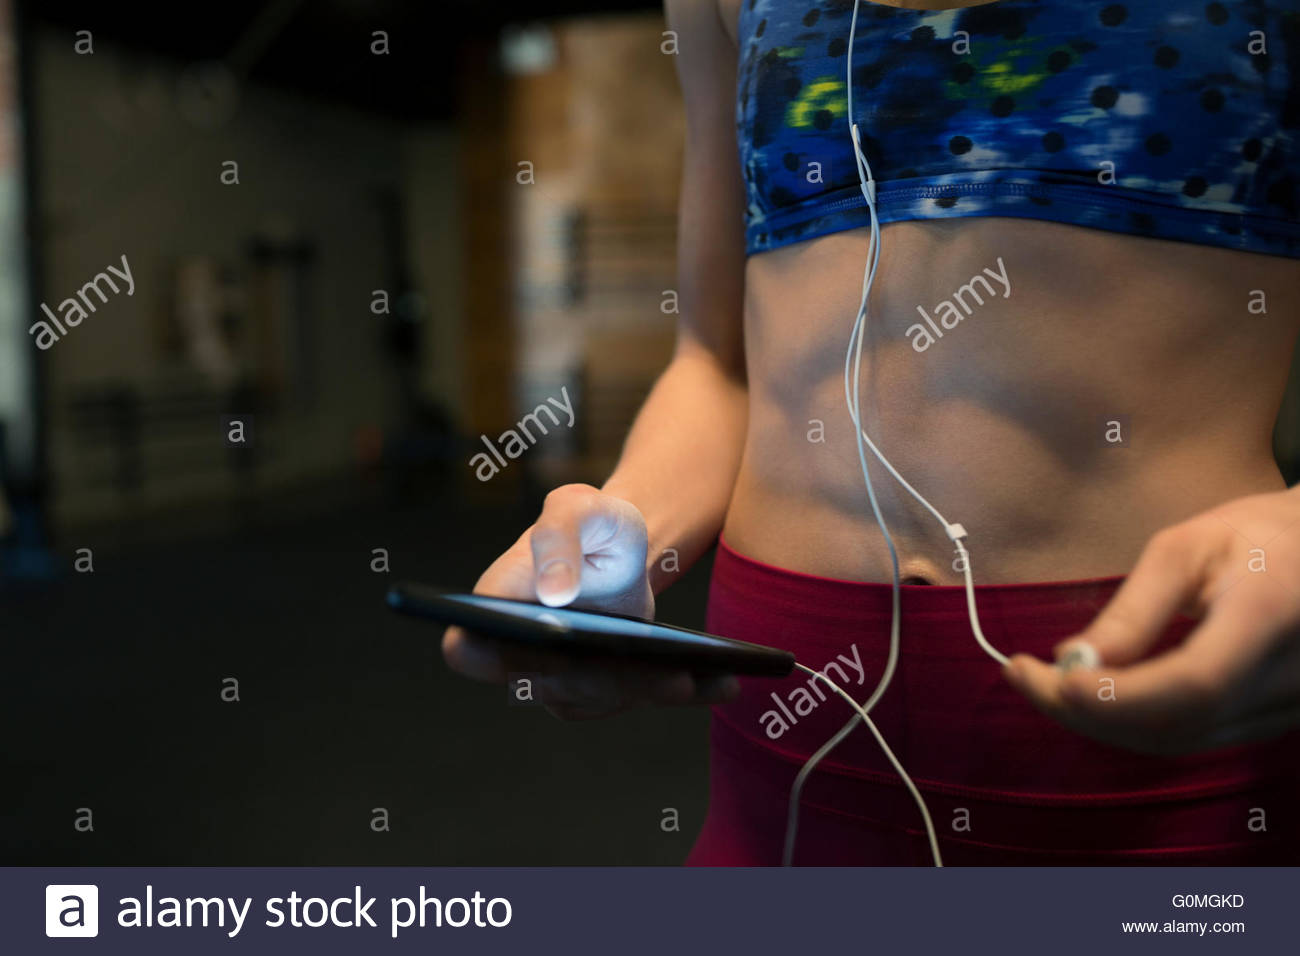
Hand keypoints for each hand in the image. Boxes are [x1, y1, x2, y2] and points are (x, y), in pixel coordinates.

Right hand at [441, 483, 738, 718]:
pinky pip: (634, 699)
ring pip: (596, 700)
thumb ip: (557, 536)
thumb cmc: (591, 522)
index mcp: (496, 609)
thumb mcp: (577, 506)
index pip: (468, 650)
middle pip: (550, 685)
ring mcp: (560, 679)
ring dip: (645, 690)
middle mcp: (519, 654)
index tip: (548, 649)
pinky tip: (720, 683)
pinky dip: (681, 693)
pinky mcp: (601, 690)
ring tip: (691, 675)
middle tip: (658, 672)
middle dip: (602, 680)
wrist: (625, 545)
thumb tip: (553, 593)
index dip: (492, 659)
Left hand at [1005, 487, 1299, 753]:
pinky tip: (1093, 695)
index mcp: (1270, 611)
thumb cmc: (1255, 536)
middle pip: (1179, 724)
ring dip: (1103, 723)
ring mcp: (1291, 707)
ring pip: (1182, 741)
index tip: (1049, 678)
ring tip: (1045, 683)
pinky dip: (1135, 724)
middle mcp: (1291, 674)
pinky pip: (1196, 736)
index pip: (1196, 682)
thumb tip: (1074, 661)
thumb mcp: (1186, 548)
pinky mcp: (1276, 721)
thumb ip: (1134, 610)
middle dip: (1088, 712)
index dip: (1119, 696)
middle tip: (1023, 678)